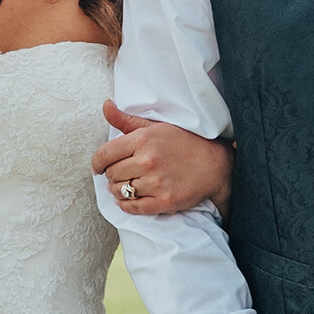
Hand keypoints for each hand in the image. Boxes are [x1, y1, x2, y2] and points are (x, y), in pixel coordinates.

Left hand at [93, 101, 234, 218]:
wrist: (216, 165)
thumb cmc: (185, 143)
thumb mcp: (156, 127)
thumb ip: (127, 120)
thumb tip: (105, 106)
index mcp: (143, 140)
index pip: (104, 154)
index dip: (97, 163)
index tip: (98, 167)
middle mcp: (148, 161)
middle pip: (111, 174)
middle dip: (112, 175)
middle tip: (120, 174)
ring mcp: (156, 183)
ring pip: (119, 192)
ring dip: (118, 190)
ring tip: (127, 185)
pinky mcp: (164, 201)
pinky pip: (133, 208)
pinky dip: (126, 205)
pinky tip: (130, 198)